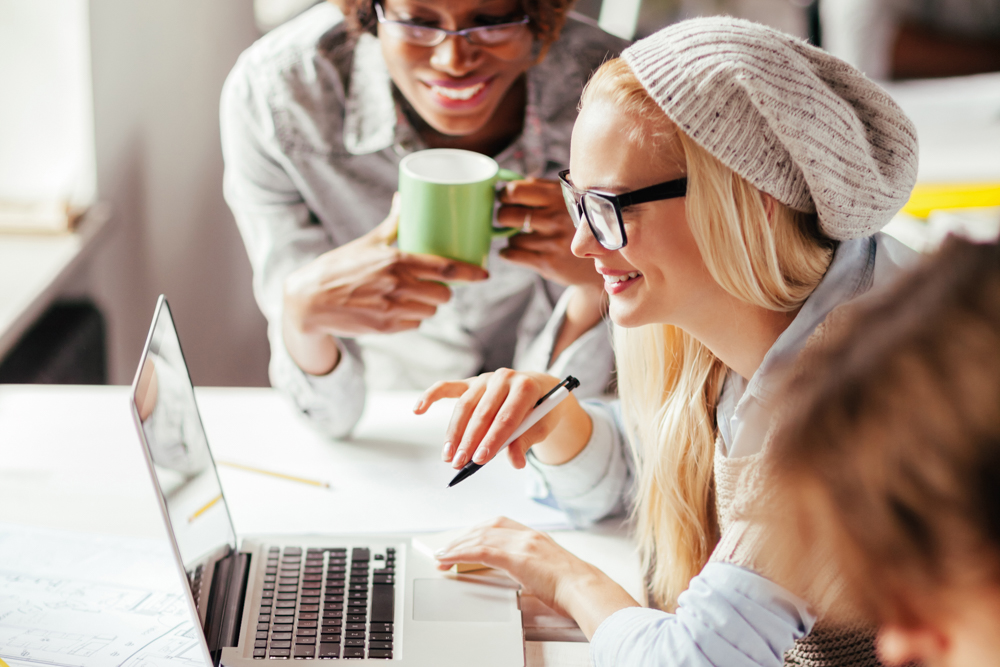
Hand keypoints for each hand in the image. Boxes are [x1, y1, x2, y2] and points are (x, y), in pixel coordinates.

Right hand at [282, 195, 488, 374]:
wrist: (309, 300)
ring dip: (429, 304)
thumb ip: (393, 223)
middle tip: (436, 283)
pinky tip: (400, 308)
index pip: (447, 269)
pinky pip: (415, 324)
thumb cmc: (340, 266)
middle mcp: (398, 286)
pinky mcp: (386, 327)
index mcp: (397, 260)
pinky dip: (412, 317)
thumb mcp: (368, 242)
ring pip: (431, 310)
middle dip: (444, 290)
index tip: (484, 274)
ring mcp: (393, 309)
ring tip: (415, 294)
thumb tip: (405, 196)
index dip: (471, 273)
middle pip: (444, 294)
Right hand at [413, 369, 591, 469]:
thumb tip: (516, 462)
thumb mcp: (542, 427)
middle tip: (461, 464)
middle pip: (483, 412)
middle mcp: (504, 378)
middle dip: (470, 440)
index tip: (480, 460)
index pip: (507, 416)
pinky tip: (418, 410)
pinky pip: (447, 387)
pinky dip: (431, 397)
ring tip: (449, 456)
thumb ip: (527, 441)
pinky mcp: (471, 383)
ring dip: (454, 432)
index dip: (493, 439)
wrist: (541, 391)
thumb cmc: (541, 412)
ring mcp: (485, 379)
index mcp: (526, 387)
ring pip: (465, 406)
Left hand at [434, 517, 639, 637]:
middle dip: (463, 536)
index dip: (477, 530)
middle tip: (447, 548)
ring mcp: (523, 543)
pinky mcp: (518, 556)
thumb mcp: (547, 570)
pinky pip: (481, 550)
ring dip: (457, 545)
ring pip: (480, 537)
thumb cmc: (572, 588)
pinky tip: (450, 558)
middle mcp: (528, 535)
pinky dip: (462, 553)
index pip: (498, 525)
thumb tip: (518, 575)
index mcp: (535, 537)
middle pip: (486, 527)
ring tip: (442, 555)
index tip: (464, 538)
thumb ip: (530, 566)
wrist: (585, 589)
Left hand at [497, 178, 601, 288]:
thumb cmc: (582, 223)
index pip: (516, 191)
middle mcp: (555, 218)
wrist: (608, 258)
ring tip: (522, 236)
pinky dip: (507, 253)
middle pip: (507, 215)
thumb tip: (509, 184)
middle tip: (507, 218)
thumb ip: (542, 188)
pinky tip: (513, 251)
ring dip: (511, 237)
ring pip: (511, 238)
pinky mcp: (549, 263)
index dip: (504, 195)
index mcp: (558, 197)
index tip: (505, 199)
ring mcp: (553, 242)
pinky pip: (512, 255)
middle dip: (503, 216)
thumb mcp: (571, 197)